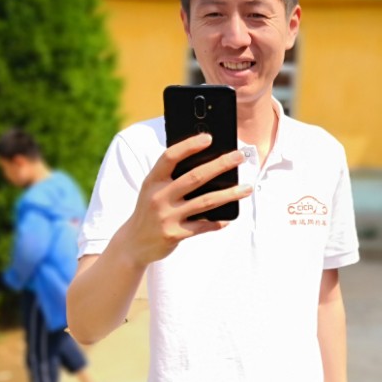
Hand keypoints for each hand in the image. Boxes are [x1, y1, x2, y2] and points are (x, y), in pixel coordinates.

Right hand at [120, 133, 251, 267]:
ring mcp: (166, 216)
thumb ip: (172, 178)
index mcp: (152, 180)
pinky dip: (218, 222)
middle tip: (239, 157)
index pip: (170, 157)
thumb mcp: (153, 190)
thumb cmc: (150, 210)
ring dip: (229, 194)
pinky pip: (202, 226)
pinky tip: (230, 218)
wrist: (133, 244)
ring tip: (247, 188)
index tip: (209, 137)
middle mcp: (158, 196)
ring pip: (205, 202)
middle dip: (220, 165)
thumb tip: (207, 164)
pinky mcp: (174, 234)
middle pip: (194, 177)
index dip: (189, 146)